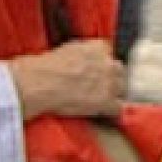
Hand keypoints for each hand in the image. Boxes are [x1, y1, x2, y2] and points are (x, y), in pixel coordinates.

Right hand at [8, 39, 125, 119]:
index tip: (96, 71)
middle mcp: (108, 63)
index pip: (109, 53)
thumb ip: (84, 53)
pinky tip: (100, 113)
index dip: (102, 64)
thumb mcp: (68, 49)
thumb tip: (85, 59)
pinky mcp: (106, 101)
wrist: (40, 83)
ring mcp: (109, 82)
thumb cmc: (47, 67)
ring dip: (112, 95)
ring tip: (97, 101)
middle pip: (119, 71)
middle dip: (111, 78)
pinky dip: (109, 112)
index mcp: (98, 48)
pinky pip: (117, 108)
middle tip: (97, 87)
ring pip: (121, 89)